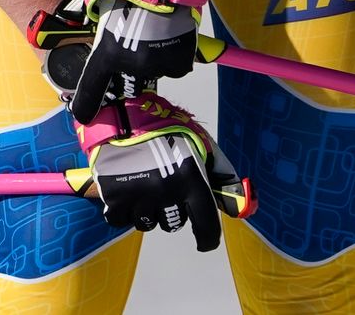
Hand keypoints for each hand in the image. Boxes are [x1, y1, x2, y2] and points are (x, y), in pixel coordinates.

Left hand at [63, 0, 242, 119]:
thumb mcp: (100, 0)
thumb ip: (91, 19)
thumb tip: (82, 22)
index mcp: (108, 53)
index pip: (91, 89)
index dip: (85, 105)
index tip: (82, 115)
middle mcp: (131, 66)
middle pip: (126, 75)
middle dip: (128, 61)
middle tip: (135, 34)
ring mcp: (158, 66)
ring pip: (152, 69)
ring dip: (151, 56)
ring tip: (156, 29)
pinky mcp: (180, 62)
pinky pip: (173, 66)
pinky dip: (172, 55)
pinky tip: (171, 35)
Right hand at [75, 91, 250, 250]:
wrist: (123, 112)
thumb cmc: (164, 127)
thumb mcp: (201, 145)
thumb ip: (220, 173)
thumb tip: (240, 203)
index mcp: (191, 180)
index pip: (206, 225)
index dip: (207, 238)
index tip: (205, 241)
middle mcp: (166, 193)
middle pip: (173, 224)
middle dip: (172, 211)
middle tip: (164, 188)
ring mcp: (138, 197)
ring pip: (146, 223)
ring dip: (147, 210)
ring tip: (143, 185)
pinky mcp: (113, 198)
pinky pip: (120, 220)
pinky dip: (122, 210)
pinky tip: (124, 190)